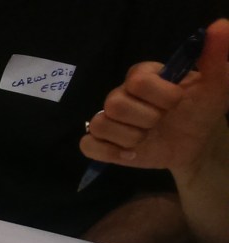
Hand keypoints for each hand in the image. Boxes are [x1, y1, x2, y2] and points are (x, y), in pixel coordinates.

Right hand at [81, 19, 228, 179]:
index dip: (160, 95)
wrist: (195, 142)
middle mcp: (122, 94)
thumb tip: (219, 27)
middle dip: (146, 119)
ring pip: (100, 125)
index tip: (178, 102)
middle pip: (114, 104)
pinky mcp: (103, 143)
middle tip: (161, 122)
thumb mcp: (215, 84)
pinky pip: (89, 145)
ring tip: (147, 138)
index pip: (137, 81)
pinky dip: (110, 152)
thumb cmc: (201, 110)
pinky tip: (132, 153)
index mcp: (144, 76)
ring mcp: (110, 119)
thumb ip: (215, 57)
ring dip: (131, 138)